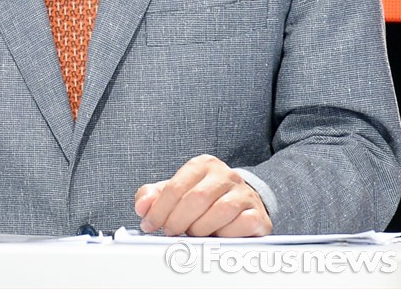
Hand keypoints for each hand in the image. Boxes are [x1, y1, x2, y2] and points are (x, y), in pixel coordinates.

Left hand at [134, 153, 271, 236]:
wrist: (240, 204)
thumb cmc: (204, 199)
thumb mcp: (176, 193)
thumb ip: (153, 196)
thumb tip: (142, 206)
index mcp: (203, 164)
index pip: (176, 187)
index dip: (159, 210)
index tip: (149, 225)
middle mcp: (225, 174)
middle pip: (196, 199)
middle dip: (178, 221)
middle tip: (170, 233)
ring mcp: (244, 193)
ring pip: (219, 211)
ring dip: (201, 229)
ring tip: (194, 234)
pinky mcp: (258, 213)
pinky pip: (241, 224)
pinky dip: (226, 234)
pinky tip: (218, 235)